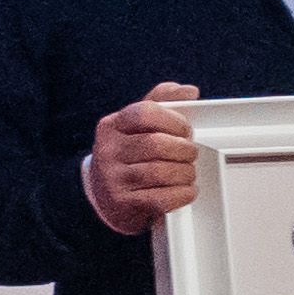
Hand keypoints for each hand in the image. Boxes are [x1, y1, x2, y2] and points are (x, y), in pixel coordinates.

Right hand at [84, 82, 205, 234]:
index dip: (174, 120)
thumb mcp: (136, 125)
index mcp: (111, 126)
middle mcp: (108, 151)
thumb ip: (162, 102)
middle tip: (190, 154)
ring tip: (187, 172)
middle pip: (157, 144)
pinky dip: (182, 194)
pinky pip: (162, 198)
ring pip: (162, 172)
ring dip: (186, 173)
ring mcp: (113, 179)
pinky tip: (185, 189)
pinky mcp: (123, 203)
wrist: (104, 196)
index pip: (145, 113)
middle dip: (185, 150)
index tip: (185, 130)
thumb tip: (189, 91)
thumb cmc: (128, 156)